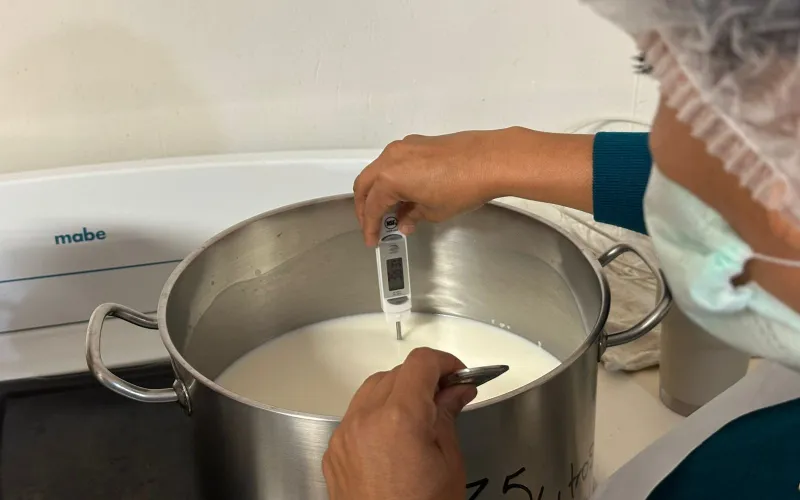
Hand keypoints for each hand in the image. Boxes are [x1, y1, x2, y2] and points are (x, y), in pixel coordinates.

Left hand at [322, 348, 477, 499]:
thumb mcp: (449, 464)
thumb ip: (448, 416)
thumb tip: (455, 391)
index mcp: (398, 419)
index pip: (421, 364)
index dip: (445, 363)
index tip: (458, 374)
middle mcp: (364, 420)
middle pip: (396, 373)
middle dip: (423, 380)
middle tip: (447, 398)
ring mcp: (344, 436)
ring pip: (372, 390)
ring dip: (397, 393)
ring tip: (421, 419)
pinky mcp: (334, 452)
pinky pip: (356, 416)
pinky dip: (377, 415)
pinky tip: (395, 438)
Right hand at [352, 128, 594, 245]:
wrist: (491, 160)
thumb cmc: (463, 186)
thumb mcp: (434, 211)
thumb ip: (412, 217)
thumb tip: (405, 221)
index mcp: (389, 177)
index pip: (372, 206)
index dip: (370, 226)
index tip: (373, 239)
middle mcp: (391, 158)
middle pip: (365, 184)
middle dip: (365, 207)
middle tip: (372, 225)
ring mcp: (405, 147)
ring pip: (378, 170)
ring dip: (378, 190)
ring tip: (388, 211)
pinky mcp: (418, 142)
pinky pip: (394, 162)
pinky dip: (392, 178)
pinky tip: (404, 193)